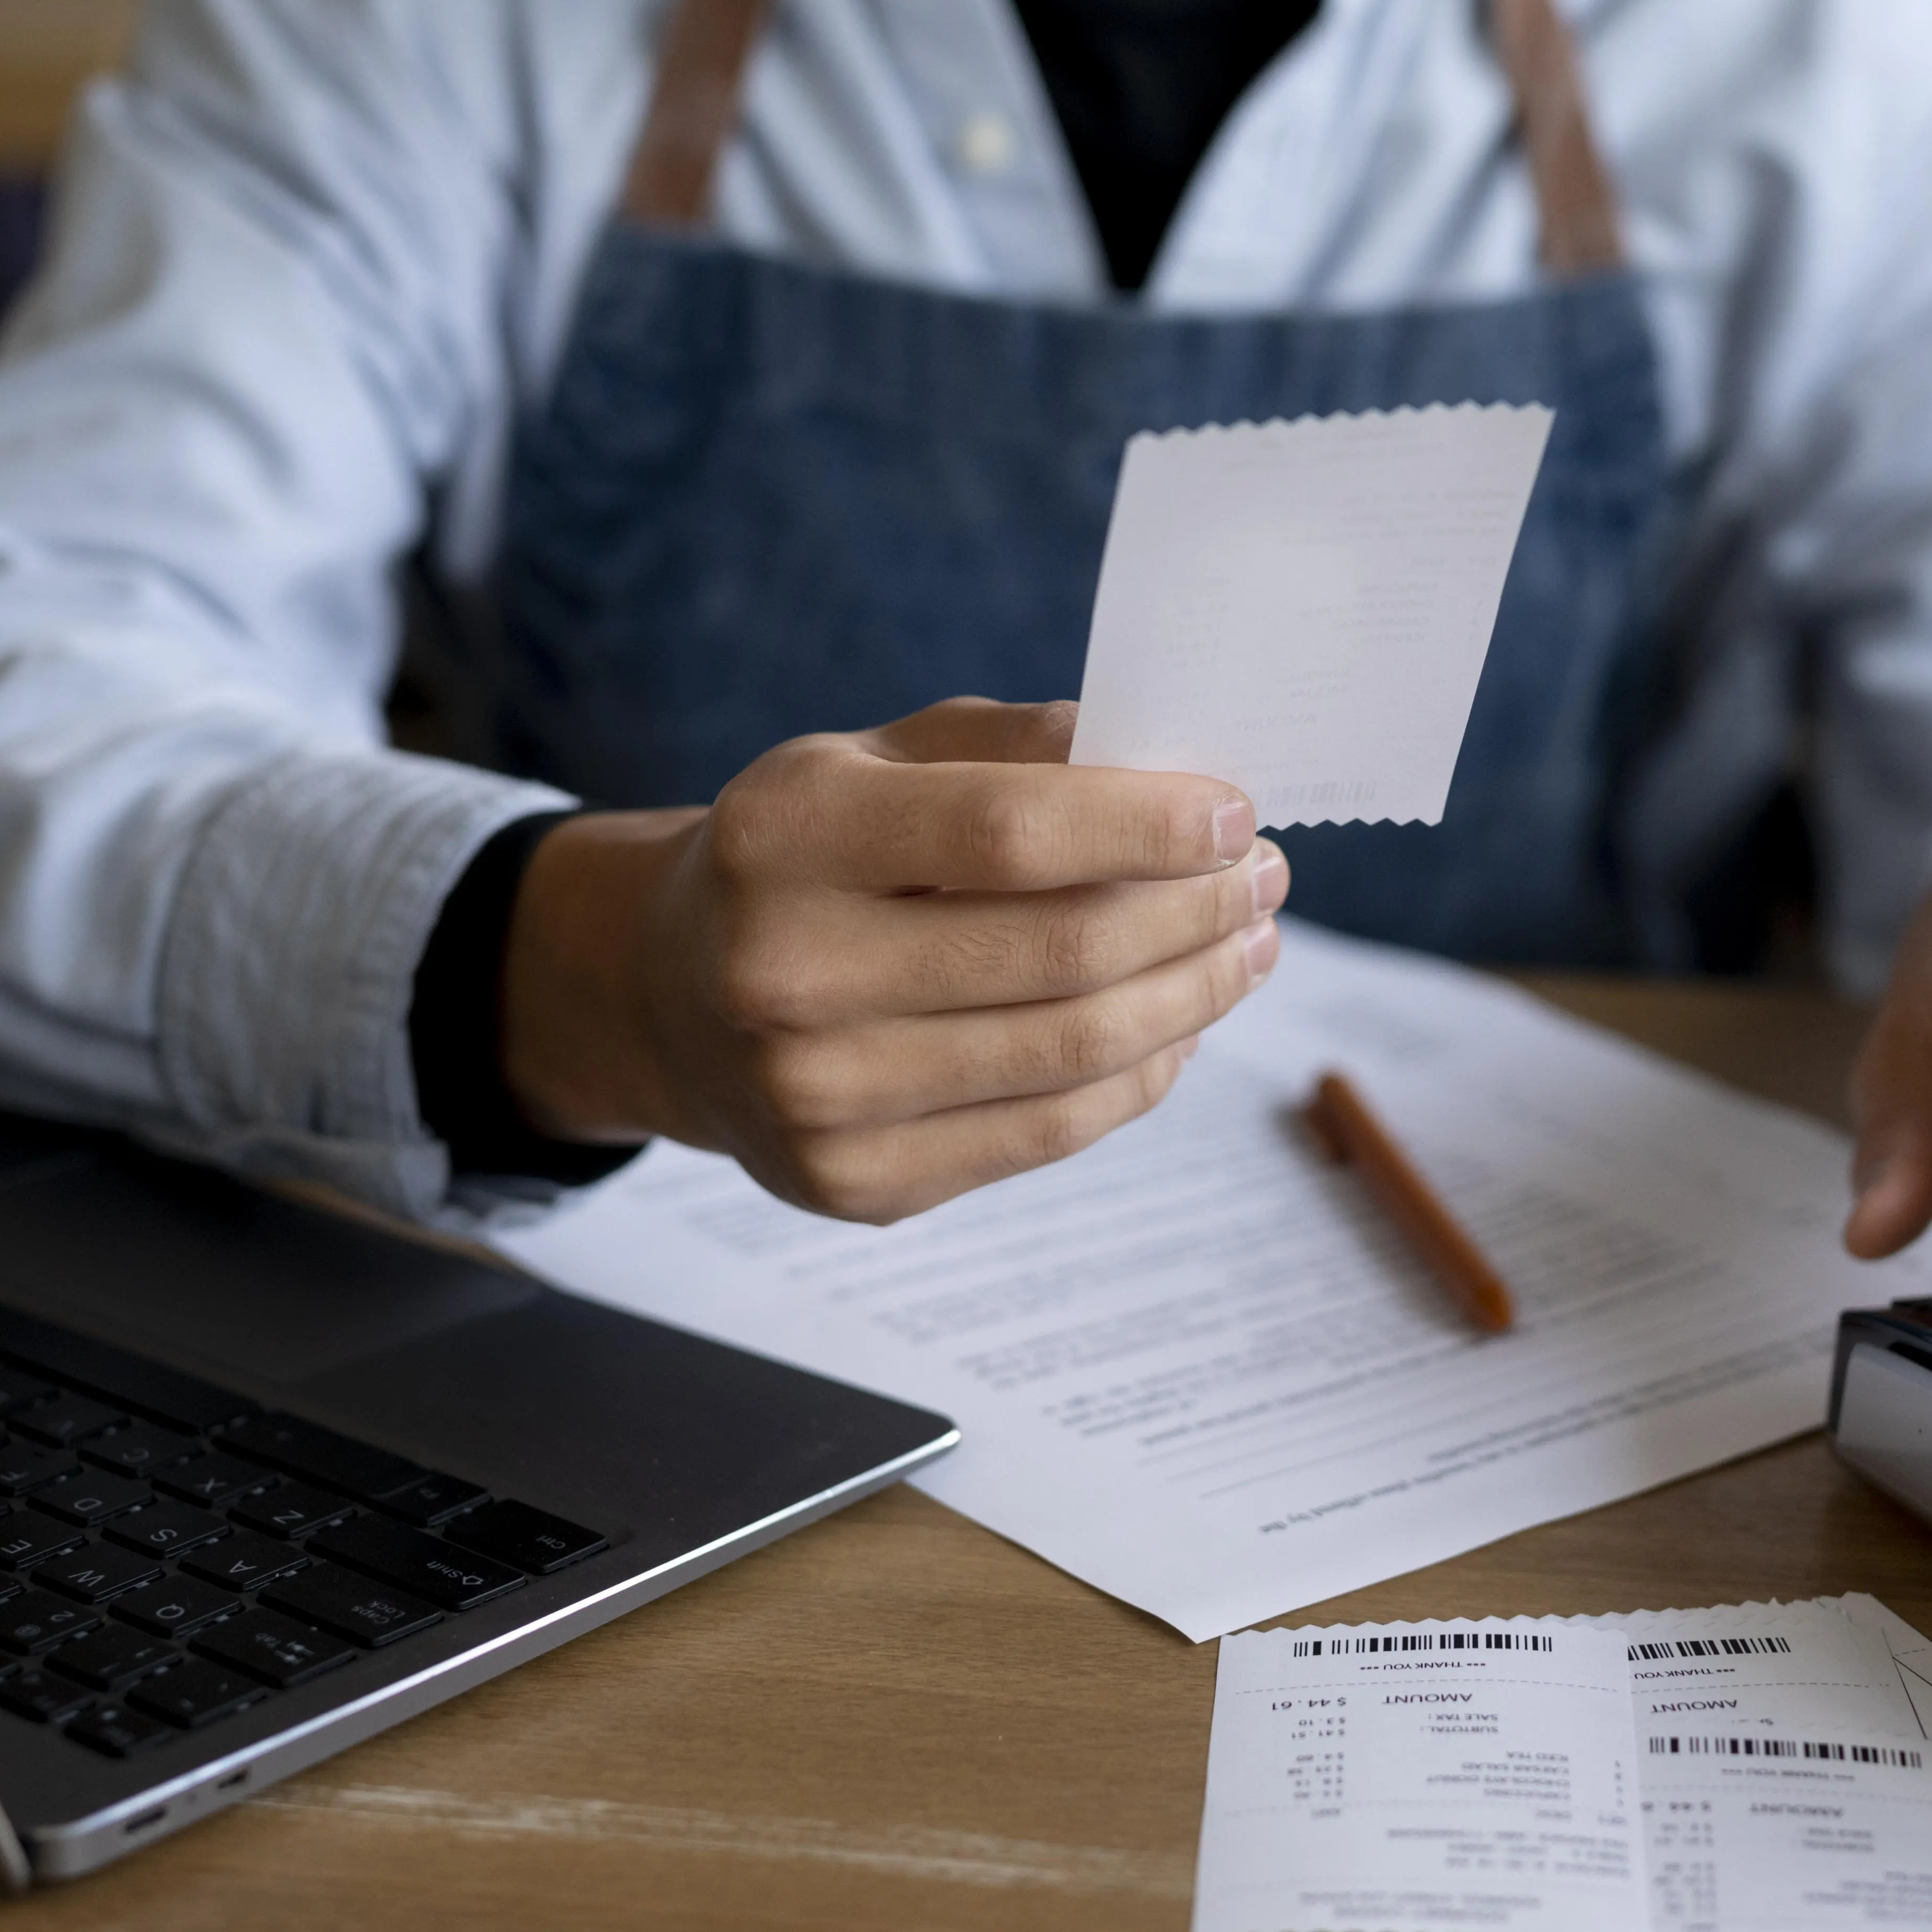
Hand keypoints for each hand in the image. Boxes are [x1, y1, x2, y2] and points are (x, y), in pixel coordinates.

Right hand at [500, 699, 1284, 1222]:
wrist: (670, 997)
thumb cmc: (803, 858)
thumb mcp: (872, 761)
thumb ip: (1011, 749)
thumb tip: (1172, 760)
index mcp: (784, 835)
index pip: (1008, 832)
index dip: (1144, 824)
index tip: (1233, 811)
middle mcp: (783, 972)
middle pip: (1060, 950)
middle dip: (1194, 909)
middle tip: (1261, 877)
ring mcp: (815, 1096)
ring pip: (1073, 1050)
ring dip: (1194, 994)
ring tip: (1247, 946)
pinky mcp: (855, 1182)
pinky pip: (1051, 1130)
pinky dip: (1142, 1073)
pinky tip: (1180, 1023)